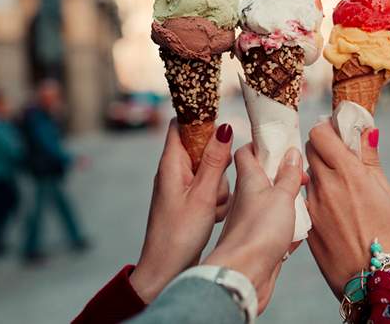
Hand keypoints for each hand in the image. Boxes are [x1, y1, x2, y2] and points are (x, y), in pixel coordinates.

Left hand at [129, 119, 231, 302]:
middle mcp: (173, 172)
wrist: (165, 270)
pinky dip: (216, 200)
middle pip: (201, 147)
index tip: (222, 127)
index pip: (181, 125)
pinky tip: (214, 217)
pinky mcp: (189, 201)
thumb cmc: (179, 235)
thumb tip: (224, 128)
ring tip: (213, 208)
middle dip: (218, 162)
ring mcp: (181, 187)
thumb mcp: (203, 195)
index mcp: (171, 164)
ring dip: (219, 186)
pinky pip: (209, 190)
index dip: (201, 120)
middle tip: (217, 185)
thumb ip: (215, 161)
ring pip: (210, 170)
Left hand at [204, 144, 303, 312]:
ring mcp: (250, 222)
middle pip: (261, 177)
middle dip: (282, 174)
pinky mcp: (258, 243)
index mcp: (247, 180)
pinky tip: (299, 231)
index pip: (247, 152)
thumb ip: (287, 175)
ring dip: (287, 201)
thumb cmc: (256, 233)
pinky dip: (288, 228)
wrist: (242, 277)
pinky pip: (274, 229)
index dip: (262, 144)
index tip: (281, 140)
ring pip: (270, 204)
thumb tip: (291, 152)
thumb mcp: (279, 195)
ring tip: (305, 200)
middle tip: (301, 174)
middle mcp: (245, 199)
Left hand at [305, 120, 389, 298]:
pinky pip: (307, 199)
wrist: (372, 281)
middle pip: (310, 150)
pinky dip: (318, 196)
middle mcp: (325, 185)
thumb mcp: (388, 194)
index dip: (327, 129)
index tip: (336, 132)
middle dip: (323, 148)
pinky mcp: (307, 223)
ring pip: (309, 175)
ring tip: (341, 188)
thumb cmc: (389, 236)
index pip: (319, 133)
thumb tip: (366, 130)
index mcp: (348, 172)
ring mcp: (312, 205)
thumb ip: (371, 160)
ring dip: (321, 173)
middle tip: (338, 155)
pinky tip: (335, 209)